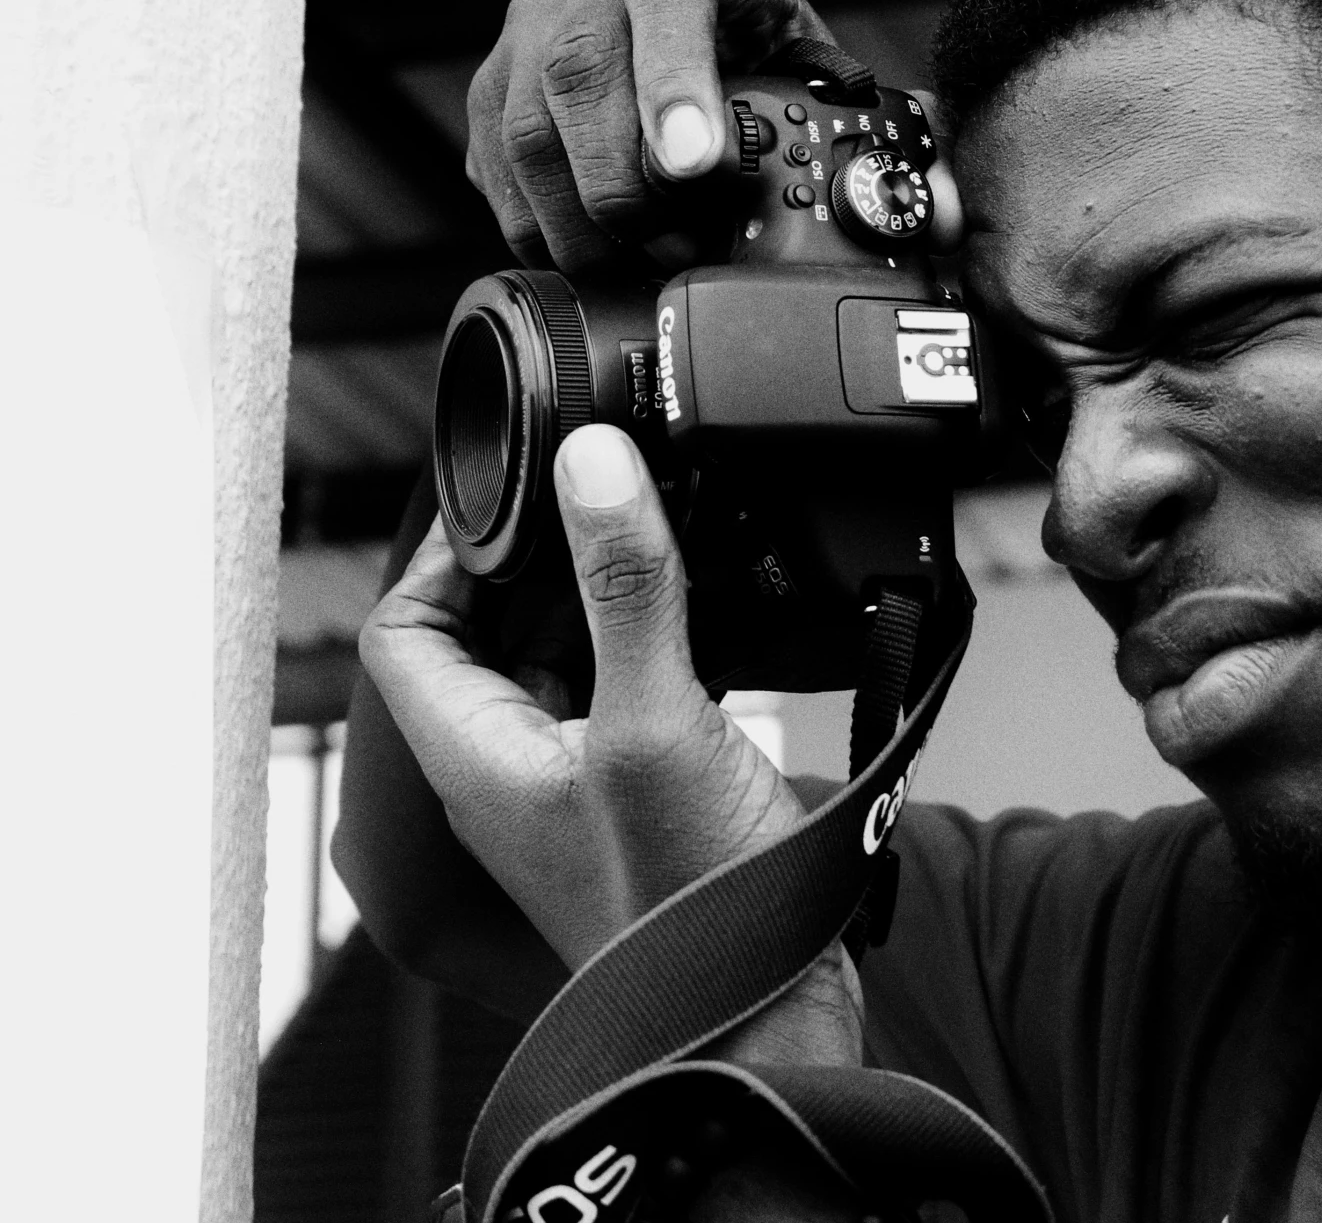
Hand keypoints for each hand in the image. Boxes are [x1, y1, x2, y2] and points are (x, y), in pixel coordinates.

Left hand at [361, 426, 823, 985]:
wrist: (761, 1014)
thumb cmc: (687, 904)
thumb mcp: (656, 718)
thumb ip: (626, 585)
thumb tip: (590, 463)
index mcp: (477, 756)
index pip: (404, 631)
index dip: (444, 554)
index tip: (520, 495)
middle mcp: (513, 772)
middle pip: (488, 637)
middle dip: (544, 563)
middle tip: (611, 506)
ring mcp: (578, 790)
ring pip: (563, 665)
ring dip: (607, 602)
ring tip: (666, 549)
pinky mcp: (643, 801)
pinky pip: (626, 700)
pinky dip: (657, 649)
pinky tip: (718, 625)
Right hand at [465, 0, 959, 274]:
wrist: (674, 13)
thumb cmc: (756, 50)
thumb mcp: (814, 63)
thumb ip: (877, 126)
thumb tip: (946, 215)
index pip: (668, 0)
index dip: (675, 85)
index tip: (696, 164)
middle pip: (581, 79)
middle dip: (628, 186)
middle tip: (677, 251)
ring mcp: (528, 26)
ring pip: (527, 130)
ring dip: (581, 218)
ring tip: (638, 262)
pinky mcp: (488, 84)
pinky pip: (494, 165)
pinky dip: (536, 223)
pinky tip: (584, 251)